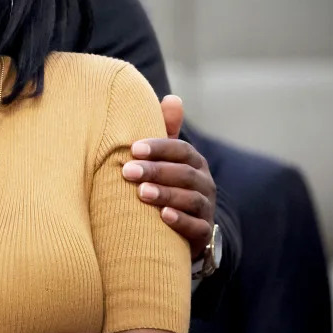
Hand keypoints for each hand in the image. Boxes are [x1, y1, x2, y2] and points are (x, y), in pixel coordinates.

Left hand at [121, 95, 215, 259]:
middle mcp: (203, 183)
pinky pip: (196, 226)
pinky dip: (181, 221)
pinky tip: (164, 217)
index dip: (160, 148)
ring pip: (190, 199)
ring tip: (142, 193)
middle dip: (155, 171)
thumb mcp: (166, 159)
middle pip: (183, 174)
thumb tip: (173, 98)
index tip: (134, 148)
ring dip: (165, 194)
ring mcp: (205, 208)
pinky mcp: (202, 233)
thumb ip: (166, 131)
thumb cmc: (167, 185)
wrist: (183, 229)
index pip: (181, 150)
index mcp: (193, 162)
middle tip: (127, 171)